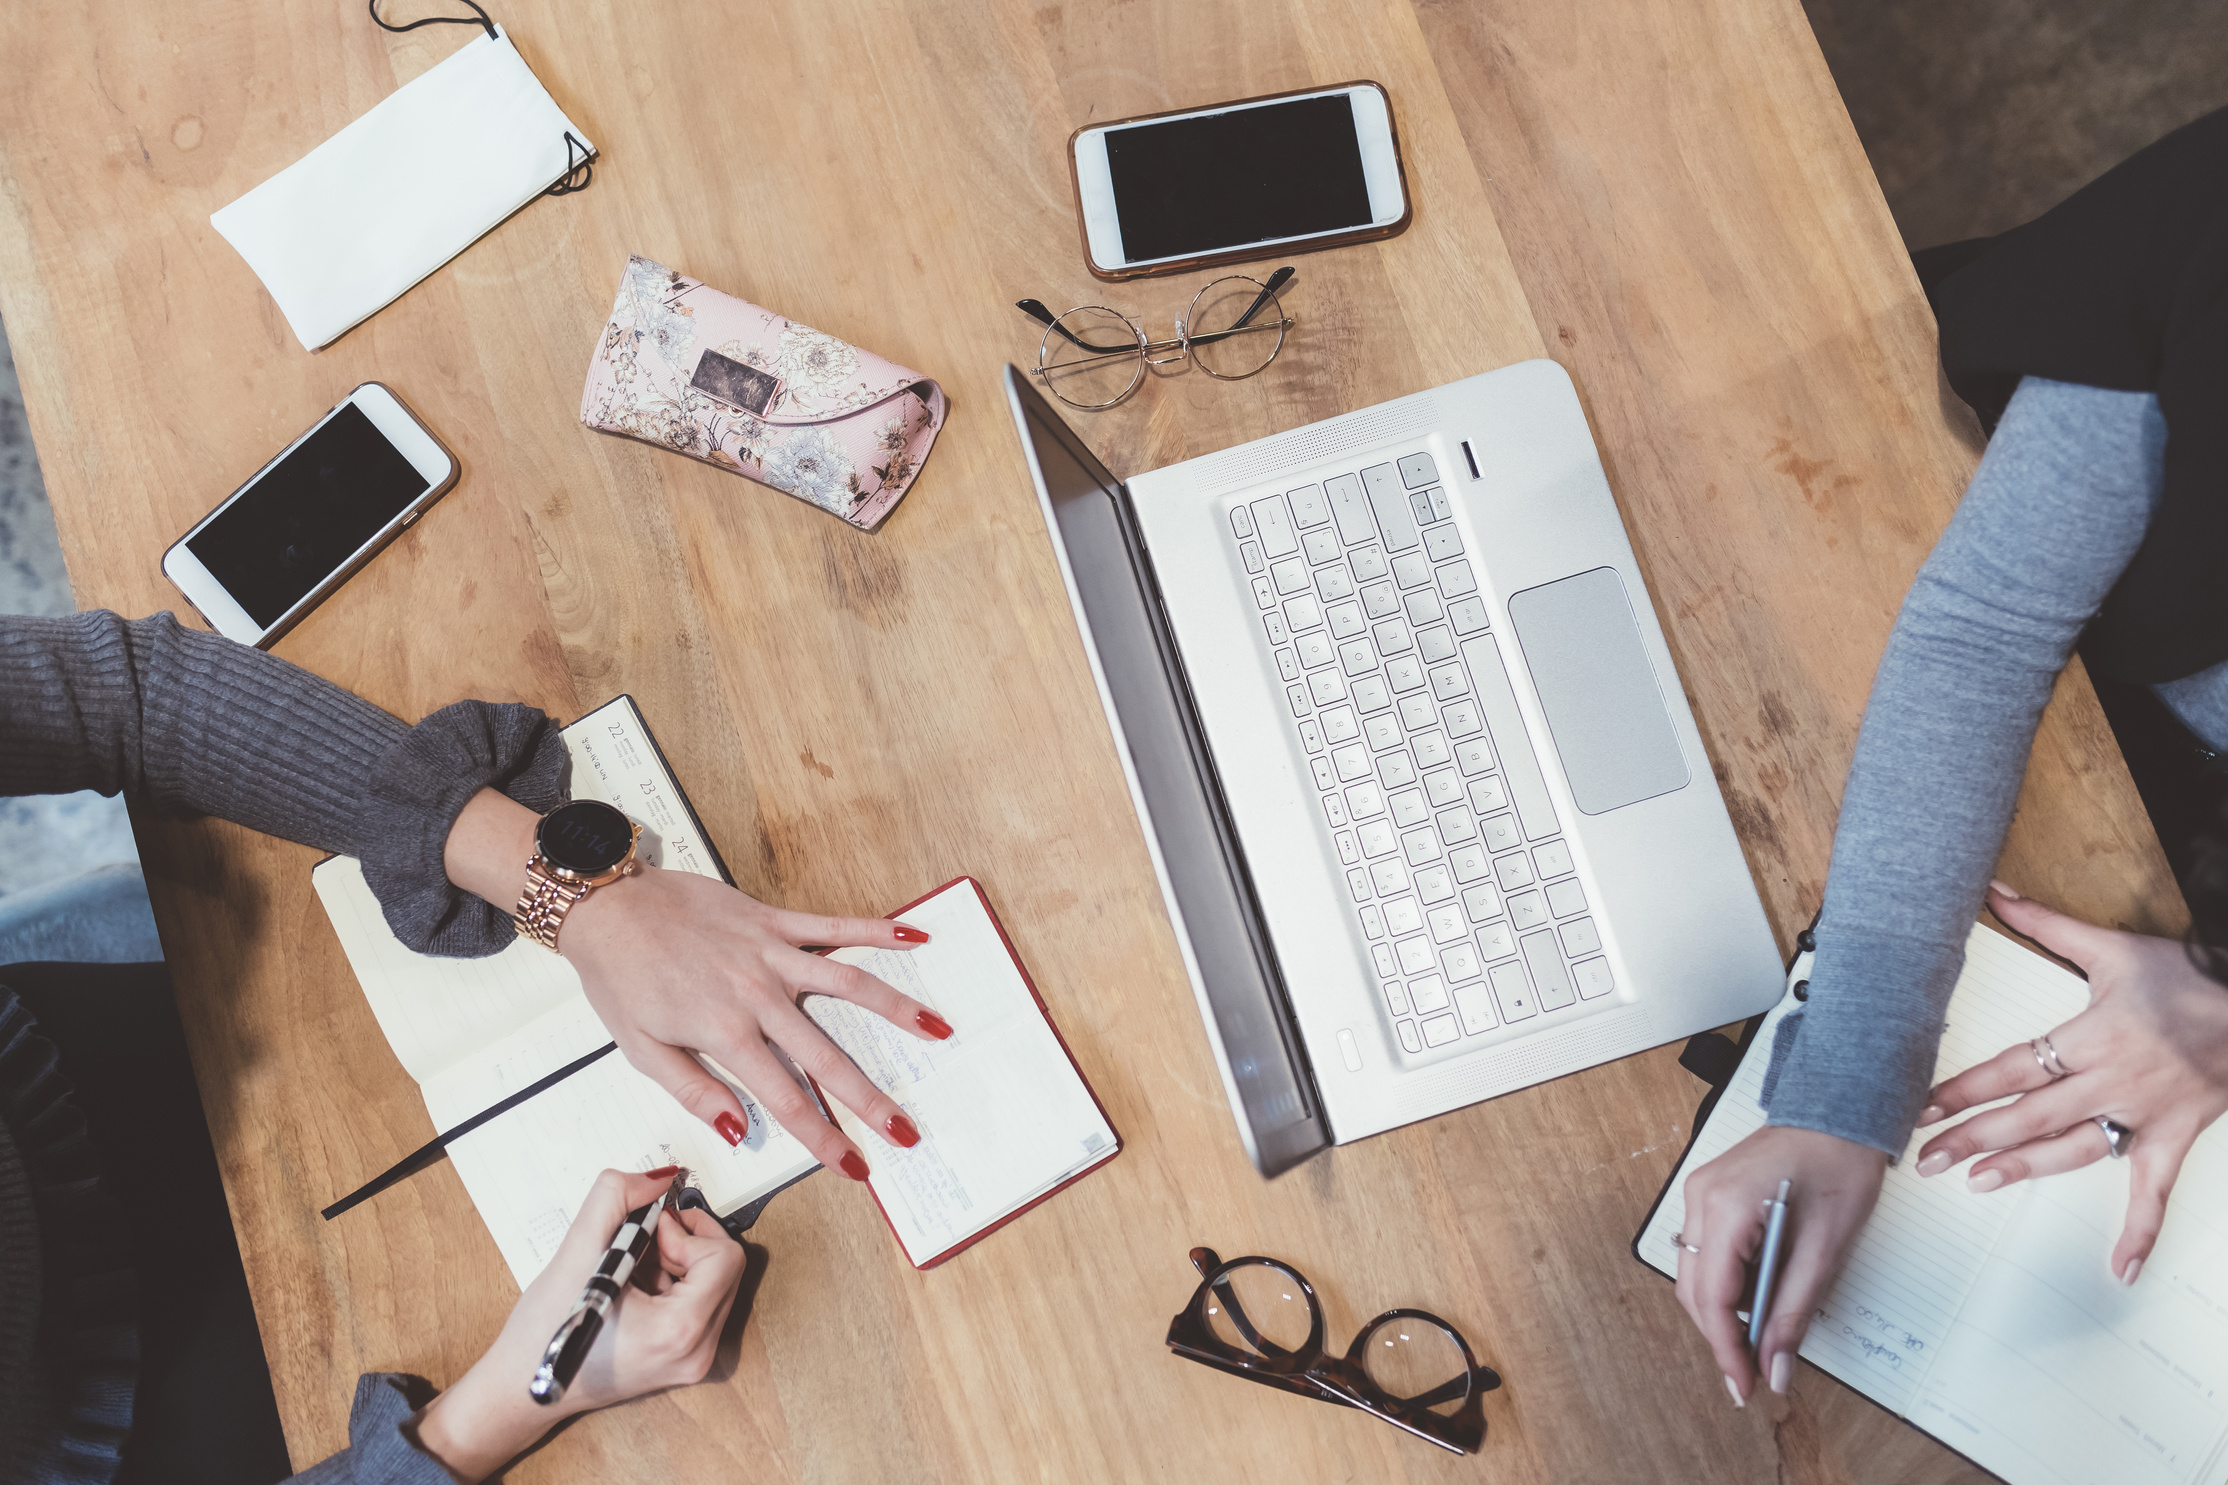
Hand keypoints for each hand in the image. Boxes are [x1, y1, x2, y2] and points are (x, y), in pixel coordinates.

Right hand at [413, 1169, 746, 1481]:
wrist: (519, 1391)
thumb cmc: (544, 1334)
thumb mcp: (576, 1254)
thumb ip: (616, 1199)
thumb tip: (659, 1177)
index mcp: (680, 1333)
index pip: (725, 1257)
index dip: (688, 1231)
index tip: (649, 1231)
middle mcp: (697, 1353)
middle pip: (725, 1268)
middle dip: (684, 1242)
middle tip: (639, 1240)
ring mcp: (692, 1361)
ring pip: (713, 1283)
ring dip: (676, 1260)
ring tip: (629, 1265)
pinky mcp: (682, 1360)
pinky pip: (699, 1303)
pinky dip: (672, 1282)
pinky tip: (632, 1286)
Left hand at [445, 790, 951, 1178]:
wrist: (606, 904)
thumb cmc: (619, 978)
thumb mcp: (640, 1049)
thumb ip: (694, 1090)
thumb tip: (738, 1130)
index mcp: (724, 1033)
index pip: (785, 1100)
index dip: (824, 1139)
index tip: (855, 1166)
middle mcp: (757, 995)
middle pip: (827, 1056)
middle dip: (871, 1098)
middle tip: (908, 1130)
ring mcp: (770, 954)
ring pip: (848, 984)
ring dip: (897, 1009)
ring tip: (939, 1030)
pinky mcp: (772, 920)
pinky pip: (833, 925)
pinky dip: (877, 928)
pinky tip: (916, 936)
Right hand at [1674, 1125, 1886, 1405]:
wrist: (1839, 1111)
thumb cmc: (1838, 1163)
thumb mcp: (1826, 1247)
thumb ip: (1794, 1310)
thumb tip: (1775, 1367)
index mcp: (1725, 1207)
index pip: (1713, 1297)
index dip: (1726, 1349)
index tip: (1743, 1385)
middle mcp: (1699, 1198)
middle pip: (1695, 1290)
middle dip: (1721, 1336)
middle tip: (1752, 1374)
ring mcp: (1699, 1193)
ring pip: (1696, 1274)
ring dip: (1724, 1311)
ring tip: (1759, 1339)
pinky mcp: (1710, 1194)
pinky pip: (1706, 1252)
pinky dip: (1727, 1283)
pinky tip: (1755, 1298)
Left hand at [1913, 881, 2227, 1283]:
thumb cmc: (2190, 978)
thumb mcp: (2114, 947)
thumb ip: (2047, 924)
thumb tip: (1995, 891)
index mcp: (2093, 1034)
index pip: (2012, 1066)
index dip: (1964, 1089)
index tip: (1921, 1108)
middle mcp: (2114, 1079)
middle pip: (2030, 1113)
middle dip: (1972, 1135)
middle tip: (1926, 1158)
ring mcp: (2147, 1113)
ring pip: (2074, 1149)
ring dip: (2024, 1168)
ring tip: (1976, 1182)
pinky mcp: (2177, 1136)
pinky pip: (2155, 1190)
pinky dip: (2140, 1230)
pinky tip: (2120, 1268)